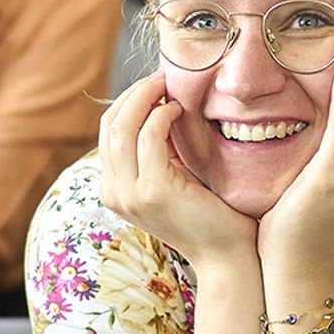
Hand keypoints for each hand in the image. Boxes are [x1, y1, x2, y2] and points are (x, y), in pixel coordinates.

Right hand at [99, 74, 257, 271]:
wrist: (226, 255)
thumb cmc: (208, 214)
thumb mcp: (173, 176)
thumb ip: (158, 150)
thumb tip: (160, 103)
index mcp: (114, 189)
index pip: (107, 130)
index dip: (129, 100)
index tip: (156, 85)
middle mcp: (113, 193)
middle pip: (110, 124)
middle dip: (135, 93)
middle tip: (163, 78)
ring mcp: (130, 194)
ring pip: (123, 127)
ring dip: (147, 98)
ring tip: (171, 89)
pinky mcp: (153, 191)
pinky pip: (148, 137)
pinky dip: (162, 116)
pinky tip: (180, 110)